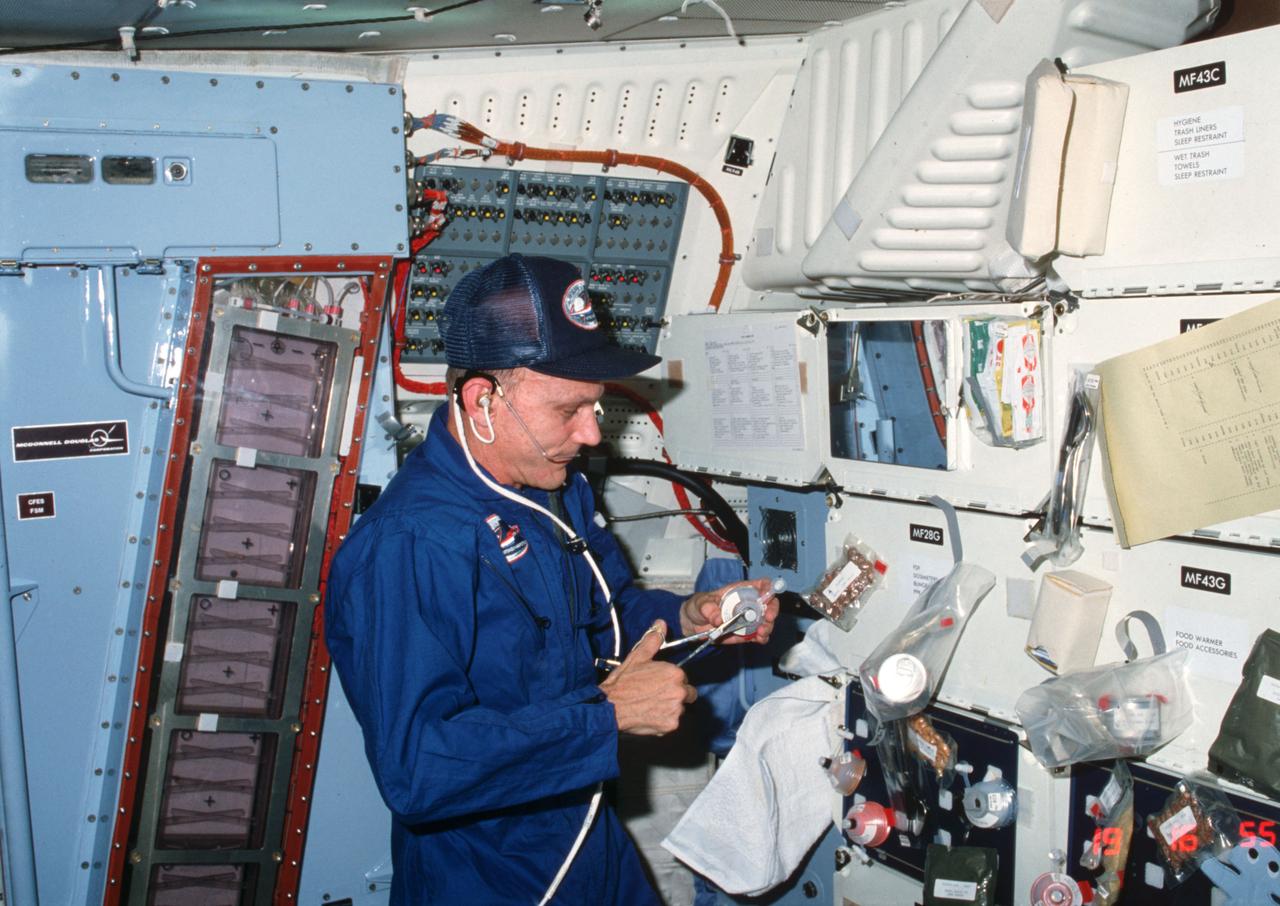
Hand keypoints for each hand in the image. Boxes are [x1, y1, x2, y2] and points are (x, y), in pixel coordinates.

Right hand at [600, 620, 696, 735]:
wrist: (610, 707)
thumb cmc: (623, 682)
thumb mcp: (637, 657)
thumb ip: (653, 640)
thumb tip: (661, 623)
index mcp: (675, 673)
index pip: (684, 679)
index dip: (671, 681)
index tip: (658, 684)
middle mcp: (680, 692)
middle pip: (688, 695)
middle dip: (676, 695)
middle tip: (656, 695)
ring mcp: (676, 710)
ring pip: (680, 709)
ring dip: (670, 708)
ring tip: (651, 706)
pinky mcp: (670, 725)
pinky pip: (673, 723)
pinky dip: (664, 721)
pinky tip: (649, 715)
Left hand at [678, 578, 779, 644]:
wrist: (693, 624)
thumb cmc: (698, 606)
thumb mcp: (701, 603)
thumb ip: (708, 609)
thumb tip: (718, 619)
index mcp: (740, 591)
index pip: (761, 584)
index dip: (768, 588)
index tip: (767, 596)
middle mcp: (748, 604)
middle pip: (769, 603)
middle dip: (772, 610)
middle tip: (767, 618)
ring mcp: (749, 619)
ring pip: (766, 621)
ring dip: (767, 626)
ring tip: (761, 632)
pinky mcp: (746, 633)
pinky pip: (759, 635)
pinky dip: (762, 637)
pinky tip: (759, 638)